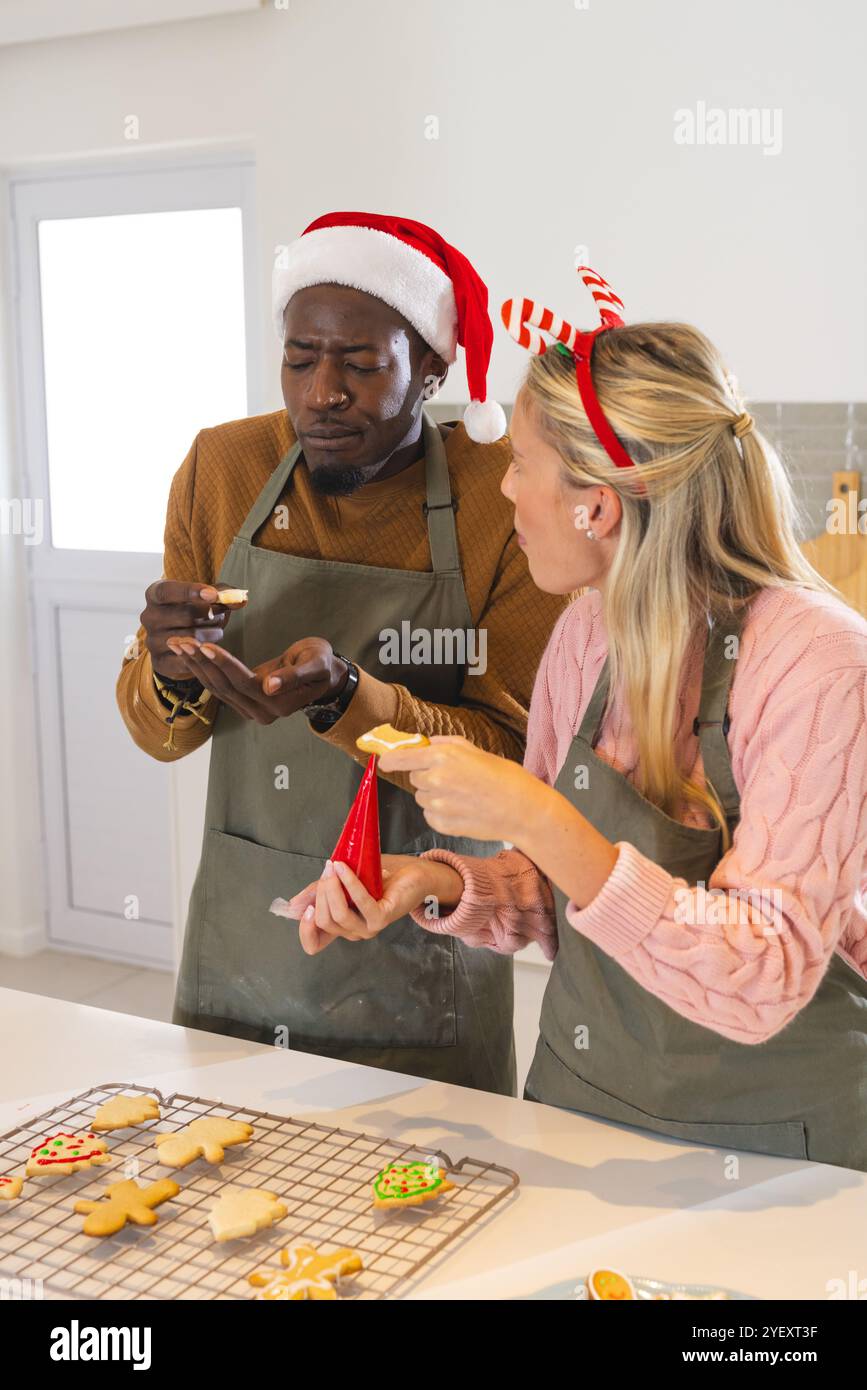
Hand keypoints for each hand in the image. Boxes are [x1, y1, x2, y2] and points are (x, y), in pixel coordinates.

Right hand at [140, 580, 245, 680]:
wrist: (178, 642)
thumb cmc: (193, 611)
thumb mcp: (204, 597)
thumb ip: (223, 594)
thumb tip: (241, 599)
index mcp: (154, 594)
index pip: (167, 591)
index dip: (190, 592)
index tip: (213, 595)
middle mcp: (148, 617)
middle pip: (185, 615)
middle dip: (211, 615)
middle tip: (222, 614)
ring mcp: (152, 641)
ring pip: (190, 638)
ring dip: (212, 634)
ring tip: (217, 630)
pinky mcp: (159, 662)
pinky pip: (187, 659)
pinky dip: (204, 653)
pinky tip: (210, 649)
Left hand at [165, 635, 347, 724]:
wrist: (322, 674)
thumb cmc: (321, 663)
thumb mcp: (315, 665)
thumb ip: (294, 676)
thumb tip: (270, 686)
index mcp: (278, 704)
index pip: (244, 683)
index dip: (224, 664)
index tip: (205, 645)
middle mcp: (262, 712)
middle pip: (225, 687)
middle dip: (202, 663)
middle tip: (181, 641)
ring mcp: (250, 710)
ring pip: (217, 688)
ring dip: (196, 666)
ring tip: (178, 644)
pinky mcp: (242, 702)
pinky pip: (218, 687)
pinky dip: (201, 670)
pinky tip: (188, 654)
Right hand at [272, 854, 462, 955]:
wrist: (409, 874)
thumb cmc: (375, 878)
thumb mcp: (339, 883)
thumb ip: (316, 894)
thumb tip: (292, 907)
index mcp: (341, 926)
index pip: (314, 945)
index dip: (305, 931)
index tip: (304, 909)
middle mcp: (353, 932)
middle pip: (323, 921)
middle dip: (320, 893)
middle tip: (326, 869)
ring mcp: (368, 928)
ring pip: (338, 916)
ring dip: (331, 888)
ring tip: (334, 867)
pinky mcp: (382, 917)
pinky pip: (359, 903)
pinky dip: (349, 883)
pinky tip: (343, 868)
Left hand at [378, 734, 547, 844]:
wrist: (521, 809)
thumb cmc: (504, 777)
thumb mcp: (475, 750)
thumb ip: (445, 744)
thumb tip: (425, 744)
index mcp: (442, 756)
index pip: (401, 757)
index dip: (390, 760)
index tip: (384, 762)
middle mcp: (435, 779)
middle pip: (413, 778)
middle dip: (426, 777)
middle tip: (451, 779)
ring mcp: (437, 804)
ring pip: (421, 798)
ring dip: (433, 795)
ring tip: (461, 795)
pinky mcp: (442, 824)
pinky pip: (429, 816)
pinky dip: (440, 813)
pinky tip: (462, 809)